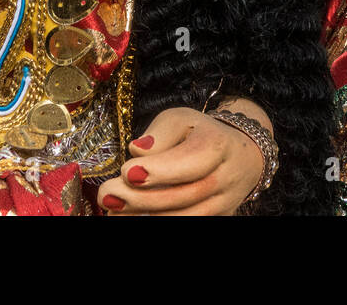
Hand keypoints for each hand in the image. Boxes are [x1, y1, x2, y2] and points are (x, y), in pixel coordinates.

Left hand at [96, 106, 266, 214]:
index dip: (161, 169)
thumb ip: (159, 133)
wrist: (240, 156)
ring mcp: (223, 203)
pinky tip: (129, 218)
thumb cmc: (200, 134)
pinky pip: (187, 225)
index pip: (193, 159)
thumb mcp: (182, 120)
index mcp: (218, 144)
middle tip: (107, 195)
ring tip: (112, 210)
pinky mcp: (218, 218)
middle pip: (185, 195)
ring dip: (144, 217)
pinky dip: (157, 224)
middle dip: (142, 198)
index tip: (128, 171)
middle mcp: (225, 178)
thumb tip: (136, 150)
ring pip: (185, 217)